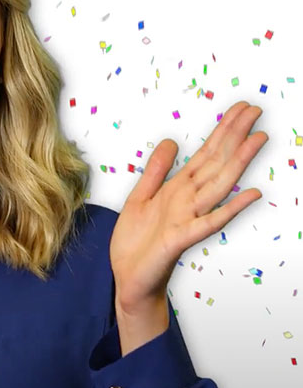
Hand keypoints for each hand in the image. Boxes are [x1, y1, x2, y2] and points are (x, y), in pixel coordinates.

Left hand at [109, 100, 268, 310]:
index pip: (206, 154)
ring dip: (238, 162)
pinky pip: (210, 222)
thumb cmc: (136, 244)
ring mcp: (188, 218)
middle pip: (216, 162)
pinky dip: (231, 208)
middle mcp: (188, 200)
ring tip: (258, 139)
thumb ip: (156, 171)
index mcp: (178, 189)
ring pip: (218, 185)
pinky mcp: (181, 238)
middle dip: (234, 136)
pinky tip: (253, 194)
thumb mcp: (139, 198)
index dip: (222, 131)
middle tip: (255, 110)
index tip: (240, 108)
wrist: (128, 278)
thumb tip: (172, 141)